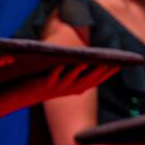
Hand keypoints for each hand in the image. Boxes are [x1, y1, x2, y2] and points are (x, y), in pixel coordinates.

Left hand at [4, 62, 119, 107]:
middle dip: (99, 72)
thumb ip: (78, 66)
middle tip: (110, 63)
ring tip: (86, 61)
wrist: (25, 92)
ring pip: (71, 80)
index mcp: (78, 87)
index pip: (97, 80)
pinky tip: (60, 65)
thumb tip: (90, 53)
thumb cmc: (48, 79)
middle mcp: (70, 89)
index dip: (108, 74)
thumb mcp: (66, 73)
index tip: (120, 65)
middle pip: (88, 81)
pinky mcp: (44, 84)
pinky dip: (56, 72)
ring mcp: (58, 87)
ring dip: (79, 72)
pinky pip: (52, 77)